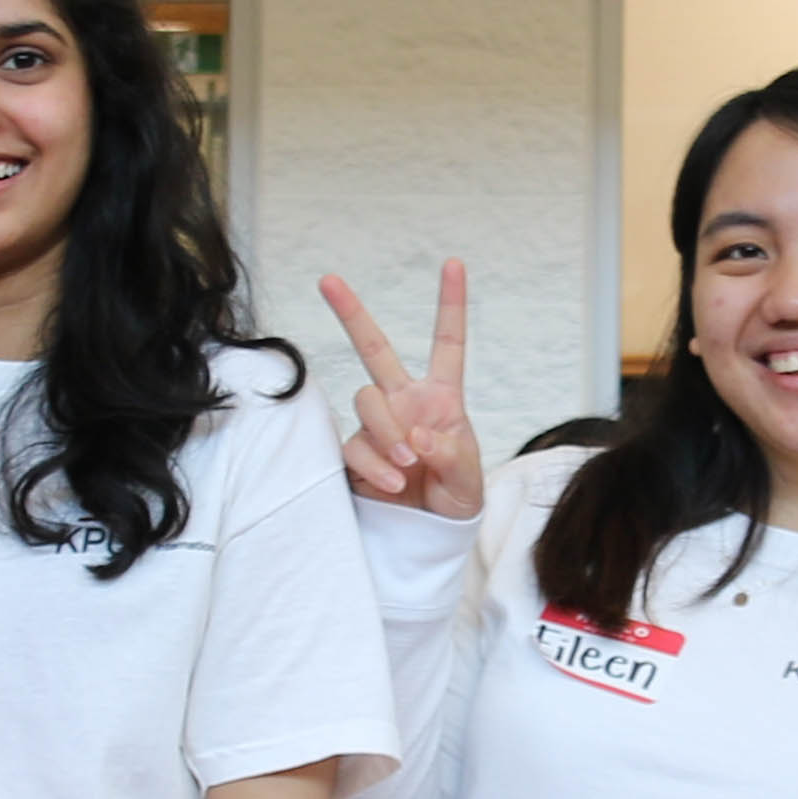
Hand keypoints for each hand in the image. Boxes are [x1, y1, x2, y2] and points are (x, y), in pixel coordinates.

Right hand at [319, 264, 483, 523]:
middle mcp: (404, 401)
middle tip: (327, 280)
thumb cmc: (455, 497)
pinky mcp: (355, 452)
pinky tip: (393, 482)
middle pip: (373, 348)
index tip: (453, 264)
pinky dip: (375, 463)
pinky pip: (356, 445)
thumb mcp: (469, 478)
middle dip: (349, 312)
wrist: (428, 534)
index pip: (447, 343)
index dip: (450, 304)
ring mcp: (376, 425)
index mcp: (441, 397)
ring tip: (408, 464)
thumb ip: (451, 454)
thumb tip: (418, 435)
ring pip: (366, 400)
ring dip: (387, 431)